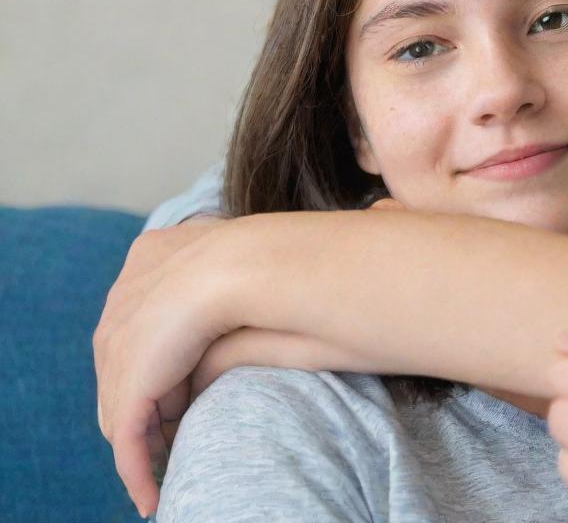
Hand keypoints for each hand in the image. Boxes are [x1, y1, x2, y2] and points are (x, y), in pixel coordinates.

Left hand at [92, 217, 230, 517]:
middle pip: (122, 363)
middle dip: (144, 400)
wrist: (247, 263)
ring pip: (122, 403)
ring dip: (144, 437)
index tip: (187, 377)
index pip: (141, 316)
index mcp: (149, 256)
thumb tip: (222, 315)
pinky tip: (151, 498)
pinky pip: (129, 439)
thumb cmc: (265, 259)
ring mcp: (117, 340)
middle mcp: (123, 296)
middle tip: (173, 432)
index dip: (161, 352)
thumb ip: (217, 284)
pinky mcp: (129, 384)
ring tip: (169, 464)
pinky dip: (138, 472)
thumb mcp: (232, 265)